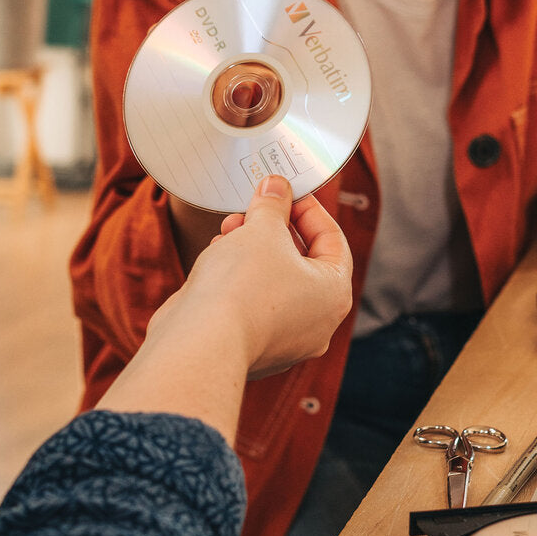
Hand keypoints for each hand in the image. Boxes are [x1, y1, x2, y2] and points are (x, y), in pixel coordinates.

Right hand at [155, 175, 352, 379]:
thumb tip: (277, 187)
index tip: (284, 192)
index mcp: (335, 293)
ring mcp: (287, 341)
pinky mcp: (254, 348)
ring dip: (252, 251)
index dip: (306, 208)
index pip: (331, 239)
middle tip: (251, 210)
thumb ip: (273, 204)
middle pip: (302, 261)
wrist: (201, 342)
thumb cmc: (242, 287)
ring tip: (228, 231)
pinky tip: (218, 260)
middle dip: (273, 229)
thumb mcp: (262, 229)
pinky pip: (253, 304)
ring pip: (275, 282)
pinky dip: (239, 280)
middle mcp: (318, 323)